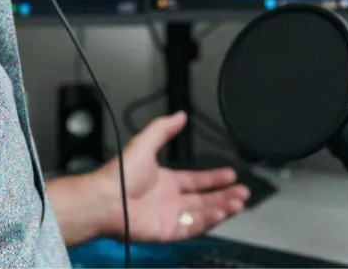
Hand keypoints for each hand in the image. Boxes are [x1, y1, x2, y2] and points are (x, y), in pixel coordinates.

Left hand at [98, 111, 250, 241]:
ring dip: (222, 208)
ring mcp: (169, 217)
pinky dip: (209, 221)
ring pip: (203, 214)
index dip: (214, 178)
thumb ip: (163, 128)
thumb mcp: (145, 142)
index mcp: (166, 181)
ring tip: (239, 201)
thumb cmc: (118, 174)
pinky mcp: (167, 232)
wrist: (105, 199)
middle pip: (205, 199)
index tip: (230, 175)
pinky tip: (221, 212)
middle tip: (242, 192)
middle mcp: (169, 200)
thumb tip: (179, 115)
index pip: (196, 181)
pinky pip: (193, 228)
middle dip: (225, 195)